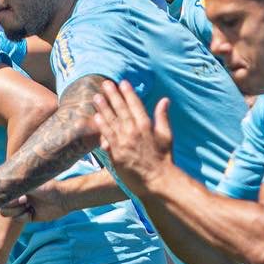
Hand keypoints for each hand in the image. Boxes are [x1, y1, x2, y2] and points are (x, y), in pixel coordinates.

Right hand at [0, 180, 69, 221]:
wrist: (63, 197)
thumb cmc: (47, 187)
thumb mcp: (29, 184)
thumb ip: (15, 186)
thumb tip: (0, 185)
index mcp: (20, 188)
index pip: (3, 194)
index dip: (3, 197)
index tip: (8, 195)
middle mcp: (20, 197)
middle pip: (3, 205)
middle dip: (10, 204)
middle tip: (23, 199)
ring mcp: (25, 207)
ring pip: (9, 213)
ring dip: (15, 210)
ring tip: (26, 204)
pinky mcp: (31, 216)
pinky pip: (19, 219)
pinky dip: (23, 216)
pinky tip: (31, 211)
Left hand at [94, 81, 172, 195]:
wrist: (158, 180)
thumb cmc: (164, 159)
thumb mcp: (167, 135)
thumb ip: (163, 117)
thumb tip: (164, 100)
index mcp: (147, 126)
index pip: (136, 105)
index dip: (129, 93)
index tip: (123, 83)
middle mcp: (134, 131)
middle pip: (121, 110)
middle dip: (113, 95)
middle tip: (106, 84)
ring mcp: (124, 142)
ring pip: (112, 121)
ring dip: (104, 107)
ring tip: (97, 96)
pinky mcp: (116, 153)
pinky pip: (107, 136)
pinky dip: (102, 126)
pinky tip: (96, 117)